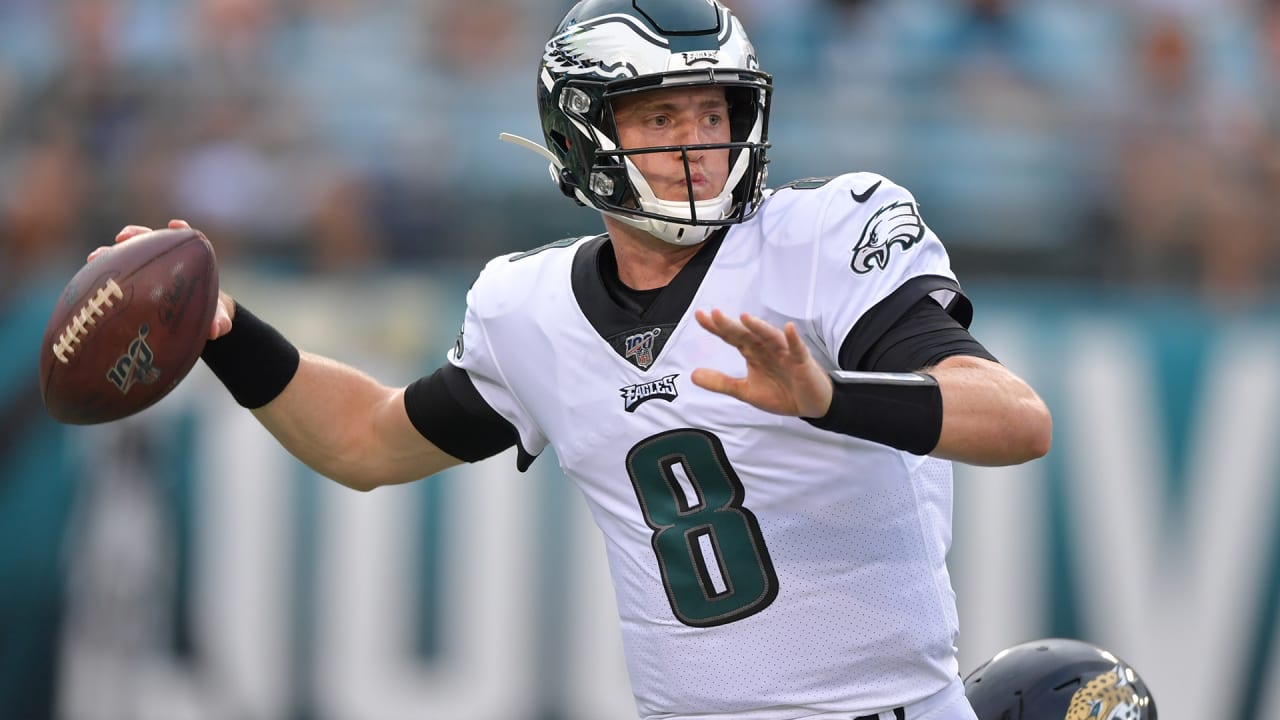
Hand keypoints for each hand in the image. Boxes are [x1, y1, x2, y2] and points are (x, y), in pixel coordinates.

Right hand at [89, 219, 233, 339]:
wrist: (194, 321)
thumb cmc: (208, 314)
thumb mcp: (216, 318)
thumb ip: (220, 322)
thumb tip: (217, 330)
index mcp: (189, 262)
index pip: (185, 239)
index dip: (180, 231)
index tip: (174, 226)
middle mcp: (166, 260)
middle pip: (150, 241)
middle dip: (136, 236)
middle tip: (123, 237)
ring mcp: (148, 269)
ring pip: (128, 256)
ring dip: (112, 253)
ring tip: (96, 257)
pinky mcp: (134, 281)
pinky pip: (117, 275)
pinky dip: (104, 274)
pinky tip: (88, 281)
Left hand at [690, 309, 832, 417]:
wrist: (810, 405)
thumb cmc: (781, 392)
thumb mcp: (746, 391)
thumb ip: (721, 382)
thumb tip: (693, 375)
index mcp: (753, 353)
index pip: (732, 337)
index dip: (716, 327)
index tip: (700, 316)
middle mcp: (766, 348)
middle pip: (746, 334)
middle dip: (731, 325)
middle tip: (714, 314)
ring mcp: (785, 352)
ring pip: (770, 337)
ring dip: (759, 327)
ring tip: (745, 318)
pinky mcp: (802, 361)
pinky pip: (797, 348)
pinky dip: (793, 339)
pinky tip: (789, 329)